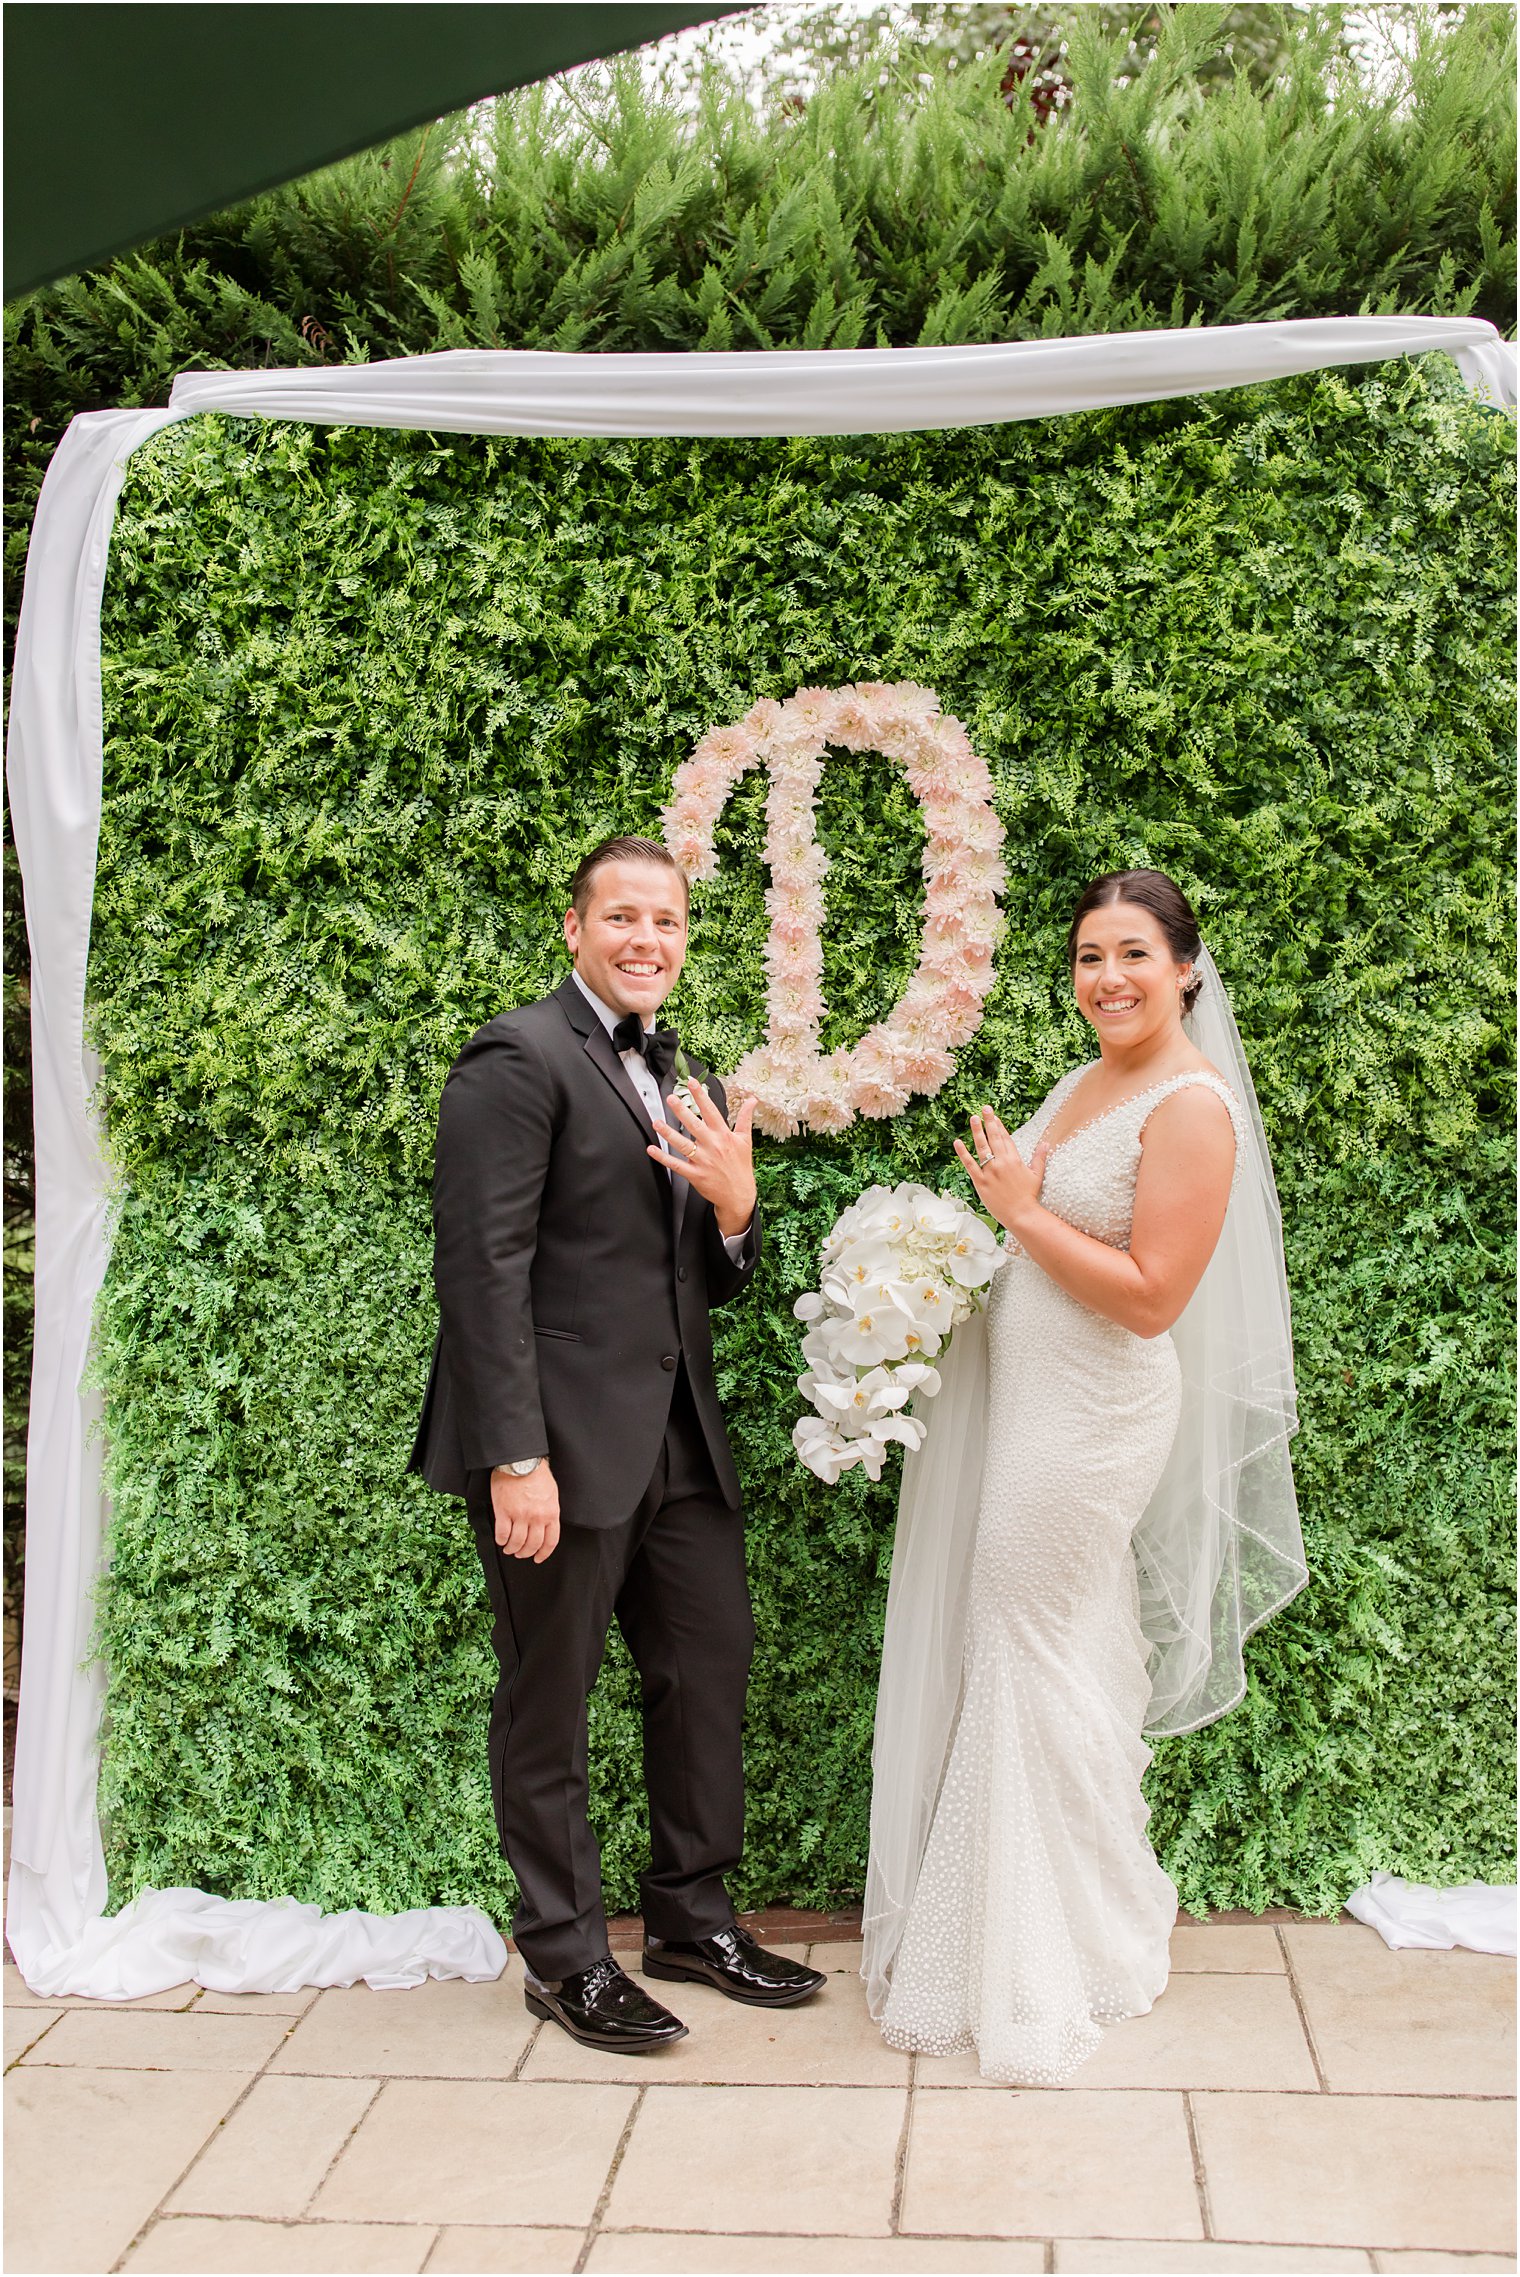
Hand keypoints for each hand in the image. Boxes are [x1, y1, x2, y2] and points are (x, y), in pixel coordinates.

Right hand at [490, 1461, 560, 1562]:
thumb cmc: (536, 1474)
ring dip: (512, 1549)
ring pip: (516, 1542)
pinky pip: (502, 1534)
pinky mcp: (504, 1512)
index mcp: (551, 1513)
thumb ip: (549, 1511)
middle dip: (526, 1553)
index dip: (543, 1553)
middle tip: (520, 1553)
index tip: (538, 1558)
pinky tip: (500, 1540)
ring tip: (509, 1548)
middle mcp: (537, 1517)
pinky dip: (501, 1540)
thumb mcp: (551, 1494)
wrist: (520, 1461)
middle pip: (532, 1545)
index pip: (550, 1541)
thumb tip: (545, 1526)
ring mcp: (520, 1515)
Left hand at [649, 1079, 757, 1238]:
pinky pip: (676, 1164)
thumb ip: (745, 1118)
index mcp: (724, 1135)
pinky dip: (663, 1157)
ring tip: (657, 1122)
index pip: (711, 1111)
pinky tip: (652, 1149)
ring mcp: (703, 1161)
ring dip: (668, 1133)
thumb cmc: (741, 1166)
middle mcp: (712, 1146)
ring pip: (682, 1144)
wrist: (739, 1195)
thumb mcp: (745, 1140)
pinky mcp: (695, 1175)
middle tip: (671, 1098)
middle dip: (681, 1110)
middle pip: (694, 1124)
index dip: (701, 1096)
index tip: (692, 1083)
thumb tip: (752, 1100)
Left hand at [953, 1106, 1047, 1235]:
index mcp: (1015, 1160)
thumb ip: (1040, 1157)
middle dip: (989, 1121)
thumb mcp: (1037, 1175)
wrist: (1021, 1214)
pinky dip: (963, 1153)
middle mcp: (1002, 1163)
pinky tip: (957, 1142)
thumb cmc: (1029, 1195)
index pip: (1005, 1138)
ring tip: (974, 1118)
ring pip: (982, 1147)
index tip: (994, 1116)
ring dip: (977, 1132)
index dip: (999, 1126)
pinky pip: (970, 1165)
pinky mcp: (981, 1182)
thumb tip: (1046, 1143)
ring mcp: (990, 1172)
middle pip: (994, 1138)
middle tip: (984, 1108)